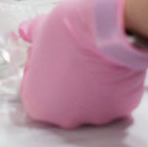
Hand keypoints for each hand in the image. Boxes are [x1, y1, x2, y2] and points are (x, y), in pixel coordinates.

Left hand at [19, 0, 147, 127]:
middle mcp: (66, 118)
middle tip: (74, 56)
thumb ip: (31, 35)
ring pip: (90, 101)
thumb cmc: (70, 31)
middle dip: (67, 80)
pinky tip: (111, 64)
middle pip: (63, 99)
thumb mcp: (43, 28)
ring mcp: (96, 117)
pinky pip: (114, 98)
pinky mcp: (122, 109)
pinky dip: (113, 85)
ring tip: (95, 58)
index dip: (43, 67)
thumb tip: (25, 31)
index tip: (52, 53)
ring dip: (90, 85)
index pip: (35, 88)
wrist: (109, 29)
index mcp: (38, 103)